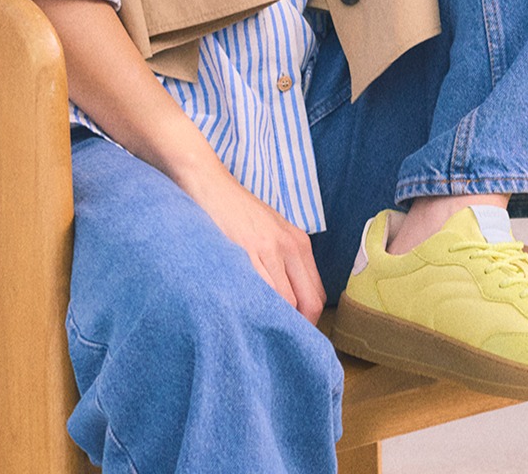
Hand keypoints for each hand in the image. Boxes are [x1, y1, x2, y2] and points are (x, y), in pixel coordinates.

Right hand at [184, 163, 326, 322]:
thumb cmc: (237, 211)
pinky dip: (257, 309)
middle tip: (280, 342)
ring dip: (275, 322)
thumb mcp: (271, 230)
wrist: (209, 185)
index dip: (308, 321)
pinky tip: (246, 315)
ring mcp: (268, 249)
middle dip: (297, 328)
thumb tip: (289, 302)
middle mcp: (290, 246)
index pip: (318, 296)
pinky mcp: (246, 252)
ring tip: (261, 333)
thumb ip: (284, 262)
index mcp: (299, 243)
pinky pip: (260, 293)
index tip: (293, 334)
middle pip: (308, 304)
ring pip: (285, 303)